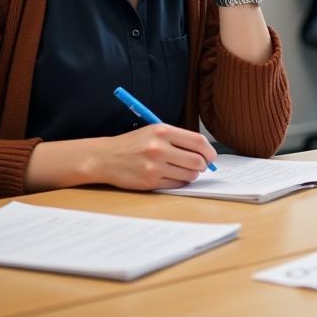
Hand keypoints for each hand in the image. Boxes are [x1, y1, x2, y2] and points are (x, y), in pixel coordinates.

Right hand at [89, 124, 216, 188]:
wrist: (106, 157)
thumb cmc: (133, 144)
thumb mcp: (155, 131)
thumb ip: (179, 139)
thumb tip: (205, 152)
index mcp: (163, 131)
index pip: (198, 142)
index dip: (209, 151)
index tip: (211, 156)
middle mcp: (159, 148)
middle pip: (197, 160)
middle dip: (203, 165)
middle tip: (201, 166)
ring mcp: (154, 166)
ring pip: (189, 174)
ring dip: (192, 175)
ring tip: (184, 170)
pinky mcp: (149, 182)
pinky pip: (176, 184)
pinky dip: (180, 182)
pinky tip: (173, 176)